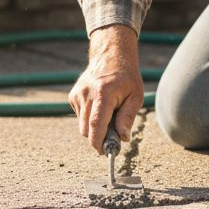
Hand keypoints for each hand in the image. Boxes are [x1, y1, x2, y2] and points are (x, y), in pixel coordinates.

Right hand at [68, 25, 143, 153]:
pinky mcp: (73, 95)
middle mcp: (86, 93)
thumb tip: (123, 138)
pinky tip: (100, 106)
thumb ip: (127, 118)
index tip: (103, 152)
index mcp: (103, 93)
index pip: (95, 124)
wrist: (111, 56)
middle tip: (113, 137)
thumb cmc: (127, 78)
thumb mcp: (136, 97)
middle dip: (98, 138)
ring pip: (82, 125)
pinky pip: (80, 116)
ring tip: (109, 115)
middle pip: (86, 129)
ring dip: (94, 128)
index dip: (98, 142)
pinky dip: (89, 118)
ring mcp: (77, 94)